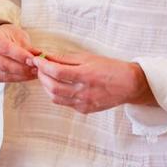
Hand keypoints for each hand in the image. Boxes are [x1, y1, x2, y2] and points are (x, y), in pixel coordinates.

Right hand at [0, 24, 40, 81]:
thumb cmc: (8, 36)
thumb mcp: (19, 36)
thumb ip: (28, 47)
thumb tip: (42, 56)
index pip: (6, 48)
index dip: (20, 55)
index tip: (33, 59)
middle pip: (5, 64)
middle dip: (23, 67)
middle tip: (37, 67)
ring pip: (6, 73)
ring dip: (23, 74)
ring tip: (35, 72)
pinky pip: (6, 79)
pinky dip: (19, 78)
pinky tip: (28, 75)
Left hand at [32, 52, 156, 113]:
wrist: (130, 84)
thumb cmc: (110, 68)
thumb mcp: (88, 58)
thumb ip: (65, 59)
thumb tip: (46, 56)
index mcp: (85, 75)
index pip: (56, 71)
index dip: (43, 65)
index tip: (36, 60)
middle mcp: (83, 91)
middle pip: (52, 86)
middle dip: (41, 76)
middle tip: (39, 68)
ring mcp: (83, 103)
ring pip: (55, 97)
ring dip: (46, 87)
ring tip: (47, 77)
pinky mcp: (84, 110)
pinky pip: (64, 103)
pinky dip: (57, 94)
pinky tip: (60, 86)